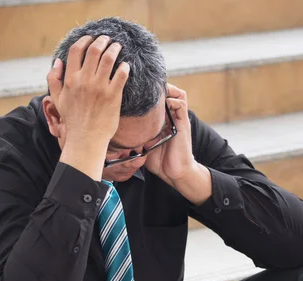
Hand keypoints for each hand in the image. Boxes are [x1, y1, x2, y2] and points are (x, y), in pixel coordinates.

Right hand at [47, 35, 129, 147]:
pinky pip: (121, 75)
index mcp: (70, 79)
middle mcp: (84, 81)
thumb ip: (53, 79)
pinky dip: (124, 67)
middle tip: (107, 39)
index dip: (84, 40)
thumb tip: (58, 61)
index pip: (77, 51)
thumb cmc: (72, 120)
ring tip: (118, 47)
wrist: (86, 138)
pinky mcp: (113, 96)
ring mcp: (99, 88)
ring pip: (108, 59)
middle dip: (102, 41)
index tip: (91, 38)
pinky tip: (126, 65)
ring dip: (114, 49)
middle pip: (94, 51)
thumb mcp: (57, 99)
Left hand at [145, 84, 211, 204]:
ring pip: (178, 94)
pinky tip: (163, 104)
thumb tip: (119, 129)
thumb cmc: (160, 161)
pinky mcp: (183, 124)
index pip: (159, 99)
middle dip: (160, 86)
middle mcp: (172, 117)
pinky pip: (181, 104)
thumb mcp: (144, 144)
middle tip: (146, 86)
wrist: (175, 173)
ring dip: (168, 90)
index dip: (151, 91)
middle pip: (170, 91)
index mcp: (163, 120)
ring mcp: (178, 119)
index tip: (138, 89)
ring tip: (157, 92)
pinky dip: (172, 100)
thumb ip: (136, 134)